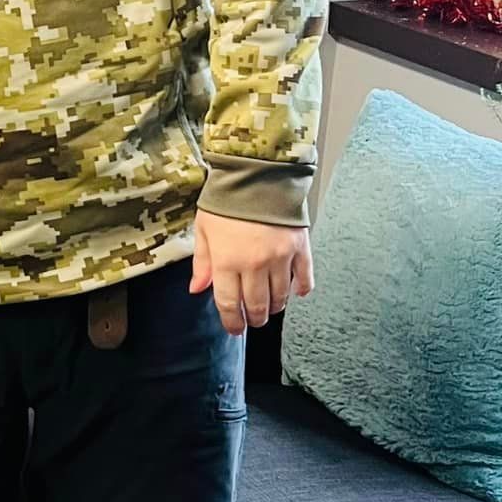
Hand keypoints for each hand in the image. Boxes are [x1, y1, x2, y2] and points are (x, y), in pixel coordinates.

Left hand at [190, 208, 313, 335]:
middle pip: (257, 305)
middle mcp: (254, 264)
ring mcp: (280, 258)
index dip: (232, 321)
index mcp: (227, 260)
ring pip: (280, 296)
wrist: (257, 173)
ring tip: (269, 307)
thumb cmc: (226, 200)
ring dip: (274, 307)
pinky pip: (305, 279)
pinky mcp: (300, 248)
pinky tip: (295, 293)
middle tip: (252, 319)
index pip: (229, 303)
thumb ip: (202, 262)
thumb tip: (197, 289)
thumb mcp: (204, 229)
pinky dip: (300, 290)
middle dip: (254, 318)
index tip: (234, 328)